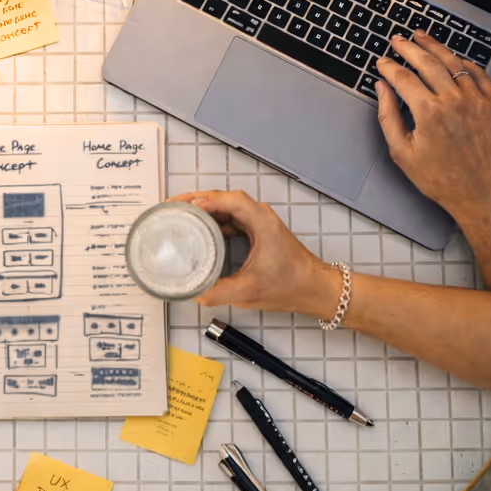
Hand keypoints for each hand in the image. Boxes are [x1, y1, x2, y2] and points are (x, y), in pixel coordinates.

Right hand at [171, 190, 339, 316]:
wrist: (315, 289)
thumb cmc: (293, 285)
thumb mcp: (249, 292)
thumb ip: (218, 292)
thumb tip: (194, 292)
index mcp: (261, 222)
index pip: (229, 200)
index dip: (205, 200)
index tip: (186, 206)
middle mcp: (261, 217)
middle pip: (225, 198)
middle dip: (198, 199)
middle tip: (175, 205)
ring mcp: (260, 222)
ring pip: (228, 207)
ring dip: (206, 209)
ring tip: (183, 214)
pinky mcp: (259, 231)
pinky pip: (233, 218)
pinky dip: (216, 220)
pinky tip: (203, 229)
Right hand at [376, 32, 490, 243]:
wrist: (487, 195)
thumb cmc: (445, 180)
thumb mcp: (403, 153)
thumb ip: (388, 117)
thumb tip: (381, 90)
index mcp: (429, 112)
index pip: (403, 77)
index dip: (388, 66)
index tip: (381, 62)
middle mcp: (454, 100)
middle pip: (427, 62)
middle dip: (409, 47)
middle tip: (398, 40)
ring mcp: (477, 100)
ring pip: (454, 62)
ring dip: (435, 46)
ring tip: (422, 37)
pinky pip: (478, 74)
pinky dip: (464, 62)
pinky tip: (455, 58)